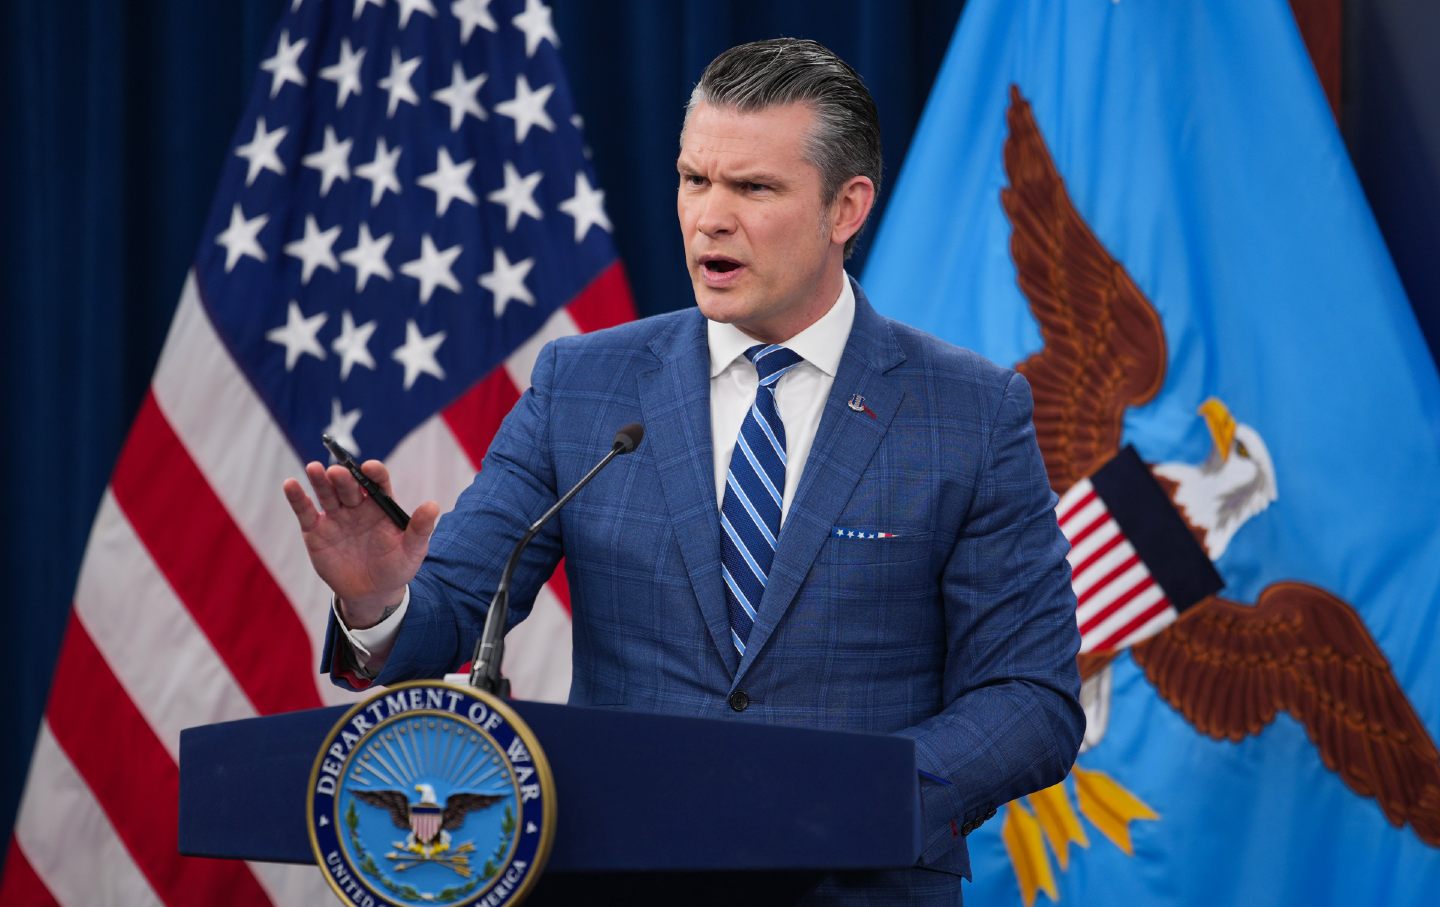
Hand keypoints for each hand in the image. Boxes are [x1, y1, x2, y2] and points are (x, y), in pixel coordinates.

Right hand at [282, 460, 439, 627]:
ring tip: (314, 468)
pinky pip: (305, 511)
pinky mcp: (316, 530)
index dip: (374, 473)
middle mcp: (357, 505)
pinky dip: (297, 498)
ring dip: (320, 480)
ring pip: (326, 493)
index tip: (370, 468)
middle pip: (349, 486)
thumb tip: (432, 506)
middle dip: (344, 478)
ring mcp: (336, 516)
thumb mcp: (413, 550)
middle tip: (337, 472)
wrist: (373, 593)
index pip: (377, 482)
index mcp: (381, 505)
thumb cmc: (396, 567)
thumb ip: (420, 528)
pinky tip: (290, 485)